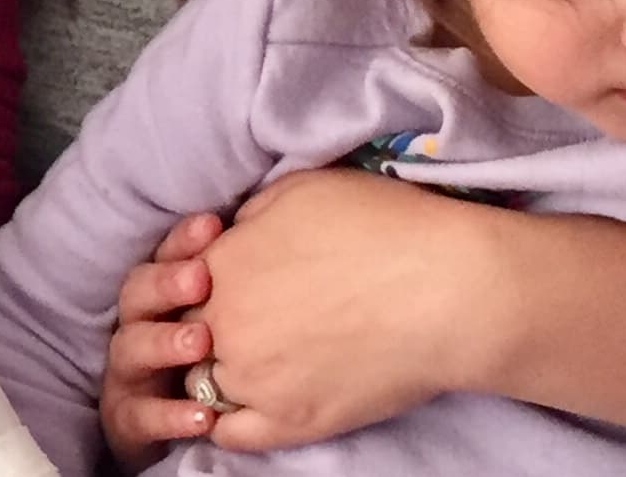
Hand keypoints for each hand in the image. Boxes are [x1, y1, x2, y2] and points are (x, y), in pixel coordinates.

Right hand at [99, 212, 226, 470]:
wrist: (172, 425)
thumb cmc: (214, 358)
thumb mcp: (226, 313)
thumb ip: (236, 276)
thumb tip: (264, 224)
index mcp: (158, 296)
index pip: (163, 257)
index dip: (183, 240)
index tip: (214, 227)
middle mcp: (137, 326)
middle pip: (137, 293)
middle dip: (165, 283)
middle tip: (200, 279)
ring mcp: (128, 372)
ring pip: (131, 348)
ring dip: (163, 343)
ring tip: (199, 343)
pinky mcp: (128, 418)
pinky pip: (142, 417)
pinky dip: (171, 415)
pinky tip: (203, 417)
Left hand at [193, 169, 492, 453]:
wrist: (449, 290)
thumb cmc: (382, 227)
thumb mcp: (297, 192)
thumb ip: (246, 218)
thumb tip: (229, 238)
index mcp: (221, 266)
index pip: (176, 284)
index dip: (200, 283)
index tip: (230, 284)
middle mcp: (225, 326)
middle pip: (185, 335)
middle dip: (207, 327)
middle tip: (250, 321)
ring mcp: (255, 381)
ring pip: (203, 384)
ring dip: (221, 371)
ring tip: (261, 360)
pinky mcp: (292, 423)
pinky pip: (231, 434)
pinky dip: (231, 420)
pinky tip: (252, 404)